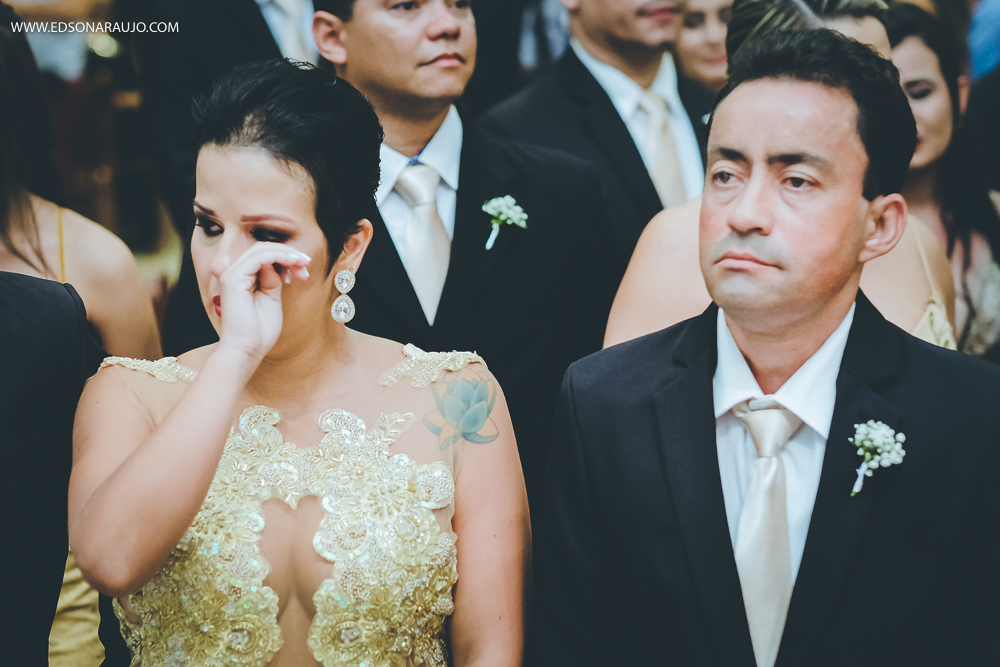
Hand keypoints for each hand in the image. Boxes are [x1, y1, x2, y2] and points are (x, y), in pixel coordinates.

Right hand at [214, 243, 310, 368]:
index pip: (263, 256)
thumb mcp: (272, 299)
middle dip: (288, 253)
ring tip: (302, 263)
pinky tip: (293, 263)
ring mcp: (232, 275)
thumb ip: (273, 281)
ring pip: (260, 249)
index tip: (304, 269)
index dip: (286, 257)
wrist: (247, 350)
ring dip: (286, 253)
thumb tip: (280, 265)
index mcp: (242, 279)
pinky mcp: (233, 279)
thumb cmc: (259, 332)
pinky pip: (258, 258)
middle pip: (262, 249)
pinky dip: (278, 256)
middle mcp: (234, 274)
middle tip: (306, 263)